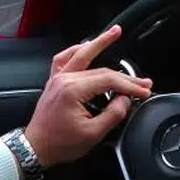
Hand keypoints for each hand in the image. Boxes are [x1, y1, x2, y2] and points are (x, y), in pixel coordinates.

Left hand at [23, 25, 152, 167]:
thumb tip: (125, 101)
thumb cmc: (60, 143)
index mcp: (73, 90)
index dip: (130, 86)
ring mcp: (58, 78)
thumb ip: (112, 115)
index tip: (144, 91)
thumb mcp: (92, 134)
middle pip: (101, 69)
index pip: (109, 80)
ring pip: (82, 54)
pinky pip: (64, 58)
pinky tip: (85, 46)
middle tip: (143, 80)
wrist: (35, 147)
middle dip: (125, 76)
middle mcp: (64, 79)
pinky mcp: (55, 81)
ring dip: (99, 43)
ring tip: (115, 32)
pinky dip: (76, 50)